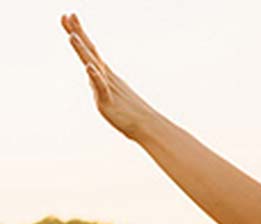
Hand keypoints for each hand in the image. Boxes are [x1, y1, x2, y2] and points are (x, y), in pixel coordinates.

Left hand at [61, 13, 156, 140]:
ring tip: (72, 36)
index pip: (90, 49)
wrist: (148, 127)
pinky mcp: (108, 101)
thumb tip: (92, 72)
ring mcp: (108, 87)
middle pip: (90, 51)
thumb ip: (99, 81)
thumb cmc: (131, 112)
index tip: (69, 16)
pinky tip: (89, 67)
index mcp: (105, 74)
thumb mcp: (110, 92)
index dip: (79, 32)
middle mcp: (106, 76)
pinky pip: (101, 87)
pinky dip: (95, 77)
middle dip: (78, 33)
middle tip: (67, 15)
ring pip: (93, 66)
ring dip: (83, 51)